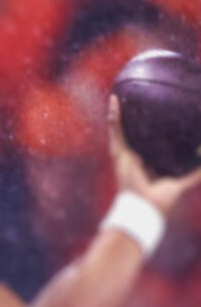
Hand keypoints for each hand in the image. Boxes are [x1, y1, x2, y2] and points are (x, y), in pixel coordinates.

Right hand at [108, 95, 200, 214]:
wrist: (145, 207)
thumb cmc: (160, 200)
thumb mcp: (180, 182)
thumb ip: (193, 174)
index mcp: (144, 162)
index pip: (145, 141)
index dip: (146, 129)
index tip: (152, 115)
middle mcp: (132, 156)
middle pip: (131, 133)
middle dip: (129, 119)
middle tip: (131, 102)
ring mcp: (124, 154)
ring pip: (120, 130)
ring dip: (118, 114)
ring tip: (118, 98)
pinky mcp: (119, 153)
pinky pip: (116, 131)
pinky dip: (114, 117)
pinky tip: (115, 102)